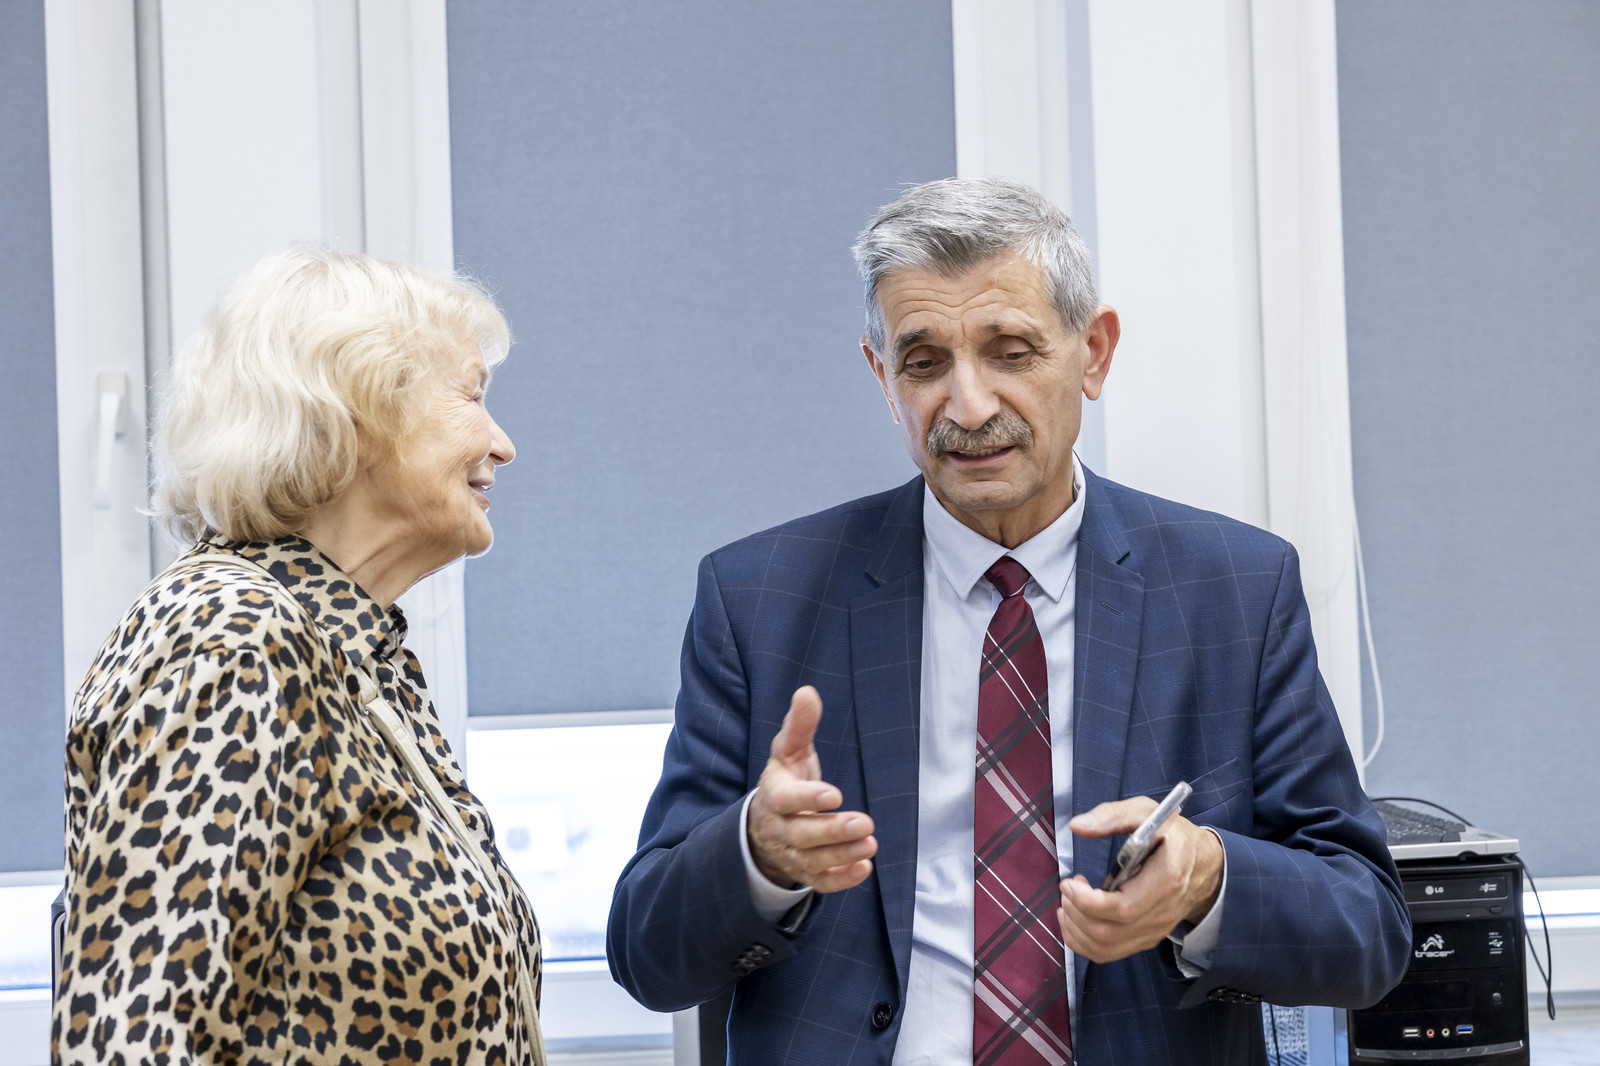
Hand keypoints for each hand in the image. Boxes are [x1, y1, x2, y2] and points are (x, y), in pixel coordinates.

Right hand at [747, 686, 876, 892]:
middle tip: (865, 823)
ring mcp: (792, 853)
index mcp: (774, 794)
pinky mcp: (805, 872)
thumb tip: (807, 692)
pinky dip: (841, 879)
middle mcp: (780, 827)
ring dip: (842, 854)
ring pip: (813, 861)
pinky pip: (820, 882)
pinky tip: (865, 867)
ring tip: (871, 843)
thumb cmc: (785, 780)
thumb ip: (799, 725)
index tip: (835, 794)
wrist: (765, 825)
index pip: (784, 800)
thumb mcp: (788, 751)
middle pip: (801, 835)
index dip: (808, 798)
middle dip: (832, 831)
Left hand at [1056, 796, 1223, 963]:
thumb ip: (1112, 816)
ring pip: (1105, 948)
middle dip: (1076, 913)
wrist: (1204, 865)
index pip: (1123, 908)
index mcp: (1166, 880)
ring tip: (1068, 902)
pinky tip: (1074, 918)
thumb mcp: (1147, 813)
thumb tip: (1077, 826)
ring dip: (1075, 929)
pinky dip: (1083, 941)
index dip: (1088, 901)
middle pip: (1108, 932)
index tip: (1070, 882)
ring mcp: (1154, 930)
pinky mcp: (1146, 938)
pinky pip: (1109, 953)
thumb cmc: (1173, 837)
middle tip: (1067, 887)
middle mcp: (1161, 913)